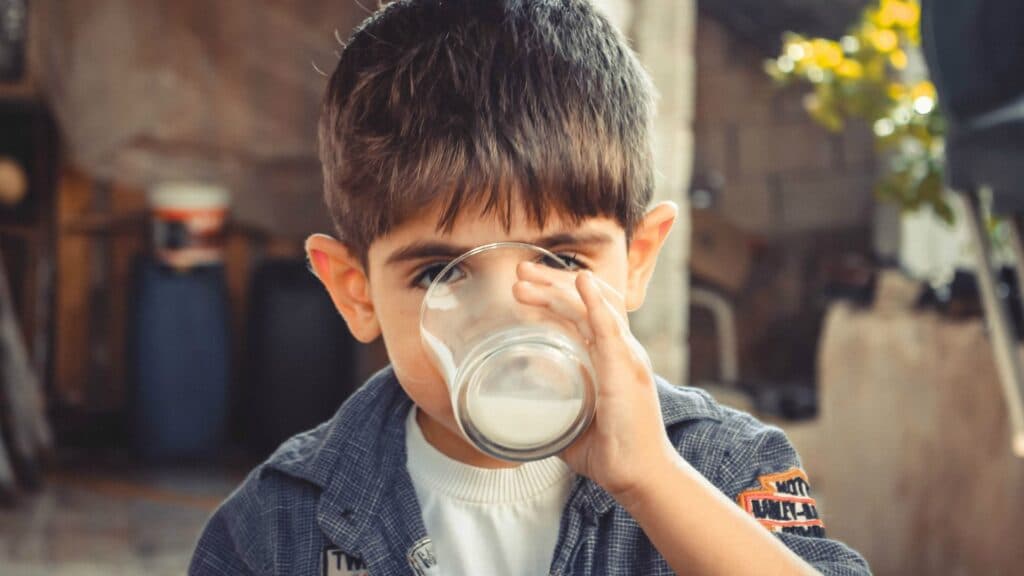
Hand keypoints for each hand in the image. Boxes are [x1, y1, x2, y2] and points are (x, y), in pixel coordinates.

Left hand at [513, 261, 678, 500]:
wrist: (638, 475)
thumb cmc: (610, 453)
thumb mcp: (570, 423)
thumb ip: (550, 410)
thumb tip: (517, 411)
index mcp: (612, 358)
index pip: (586, 312)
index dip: (558, 293)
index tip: (525, 286)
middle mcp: (622, 351)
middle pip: (588, 301)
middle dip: (552, 282)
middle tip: (519, 271)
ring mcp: (626, 357)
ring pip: (594, 306)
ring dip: (560, 288)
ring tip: (526, 278)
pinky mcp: (624, 370)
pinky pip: (610, 328)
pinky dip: (595, 303)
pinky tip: (581, 283)